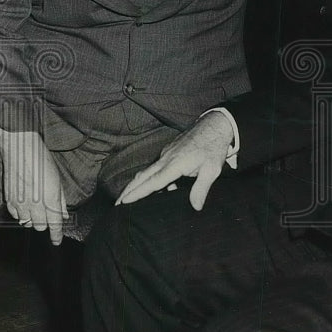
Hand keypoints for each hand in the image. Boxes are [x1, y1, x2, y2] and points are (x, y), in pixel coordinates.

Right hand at [0, 129, 68, 244]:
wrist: (20, 148)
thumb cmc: (42, 160)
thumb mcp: (57, 179)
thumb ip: (60, 200)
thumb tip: (63, 215)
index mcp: (50, 199)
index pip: (54, 224)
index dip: (56, 235)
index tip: (56, 241)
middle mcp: (34, 205)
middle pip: (41, 226)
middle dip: (46, 223)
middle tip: (48, 214)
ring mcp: (20, 203)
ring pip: (28, 223)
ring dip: (33, 219)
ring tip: (36, 207)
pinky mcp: (9, 199)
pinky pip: (16, 215)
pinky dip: (21, 214)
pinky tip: (24, 205)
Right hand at [116, 112, 234, 209]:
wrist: (215, 125)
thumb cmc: (213, 147)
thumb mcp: (212, 170)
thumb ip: (201, 189)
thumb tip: (195, 207)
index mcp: (174, 164)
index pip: (152, 182)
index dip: (137, 193)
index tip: (123, 202)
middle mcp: (166, 158)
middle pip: (142, 177)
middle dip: (128, 190)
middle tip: (117, 204)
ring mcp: (166, 154)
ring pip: (148, 172)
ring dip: (138, 185)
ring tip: (131, 199)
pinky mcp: (169, 151)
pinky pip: (156, 167)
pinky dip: (152, 178)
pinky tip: (162, 188)